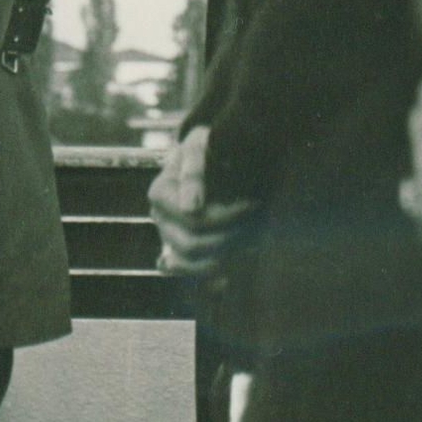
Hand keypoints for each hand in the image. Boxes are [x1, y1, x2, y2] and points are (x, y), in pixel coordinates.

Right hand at [148, 126, 256, 275]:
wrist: (211, 154)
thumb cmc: (207, 145)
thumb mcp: (201, 146)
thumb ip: (193, 171)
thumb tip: (189, 209)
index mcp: (160, 194)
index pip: (194, 220)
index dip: (227, 217)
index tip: (254, 203)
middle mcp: (160, 219)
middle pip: (192, 245)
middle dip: (230, 238)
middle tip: (262, 222)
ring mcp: (170, 236)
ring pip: (194, 265)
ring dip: (227, 255)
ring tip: (257, 237)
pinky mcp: (183, 250)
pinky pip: (195, 273)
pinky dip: (215, 275)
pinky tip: (234, 272)